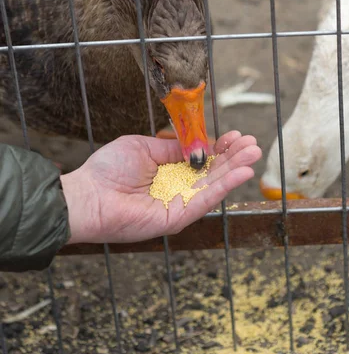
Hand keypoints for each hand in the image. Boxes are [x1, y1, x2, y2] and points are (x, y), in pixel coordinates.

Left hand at [61, 131, 260, 243]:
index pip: (201, 159)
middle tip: (253, 144)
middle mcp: (177, 188)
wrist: (88, 194)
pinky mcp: (178, 218)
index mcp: (168, 171)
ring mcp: (179, 204)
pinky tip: (242, 173)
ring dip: (236, 170)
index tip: (235, 136)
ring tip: (254, 154)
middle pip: (212, 172)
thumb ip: (172, 147)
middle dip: (233, 157)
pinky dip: (225, 186)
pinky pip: (205, 201)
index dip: (219, 148)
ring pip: (214, 185)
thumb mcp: (144, 146)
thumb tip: (198, 143)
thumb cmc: (108, 169)